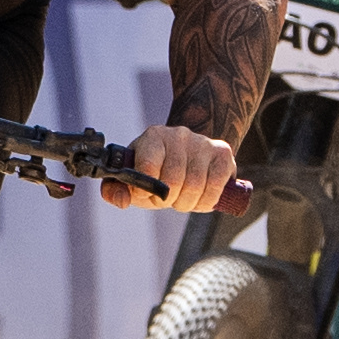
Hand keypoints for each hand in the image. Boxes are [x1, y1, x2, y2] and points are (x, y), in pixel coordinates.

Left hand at [106, 121, 241, 216]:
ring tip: (181, 199)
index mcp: (153, 136)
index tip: (146, 195)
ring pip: (195, 187)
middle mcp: (179, 134)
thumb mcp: (133, 178)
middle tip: (166, 199)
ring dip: (186, 204)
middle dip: (167, 200)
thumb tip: (121, 200)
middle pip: (173, 181)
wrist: (188, 155)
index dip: (145, 191)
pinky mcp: (222, 153)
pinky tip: (199, 199)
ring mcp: (202, 142)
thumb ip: (116, 190)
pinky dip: (205, 202)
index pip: (148, 168)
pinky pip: (215, 187)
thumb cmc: (157, 170)